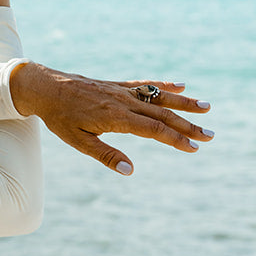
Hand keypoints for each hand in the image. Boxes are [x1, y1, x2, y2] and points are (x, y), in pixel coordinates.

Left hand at [9, 65, 213, 175]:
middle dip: (188, 125)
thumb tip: (130, 171)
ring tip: (206, 107)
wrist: (44, 87)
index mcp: (116, 117)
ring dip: (183, 103)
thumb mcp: (78, 141)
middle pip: (162, 114)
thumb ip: (106, 155)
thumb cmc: (59, 118)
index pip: (154, 129)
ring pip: (158, 97)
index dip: (176, 138)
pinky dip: (163, 86)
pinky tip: (179, 86)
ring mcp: (121, 91)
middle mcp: (123, 101)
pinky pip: (145, 85)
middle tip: (211, 135)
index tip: (194, 147)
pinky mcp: (117, 84)